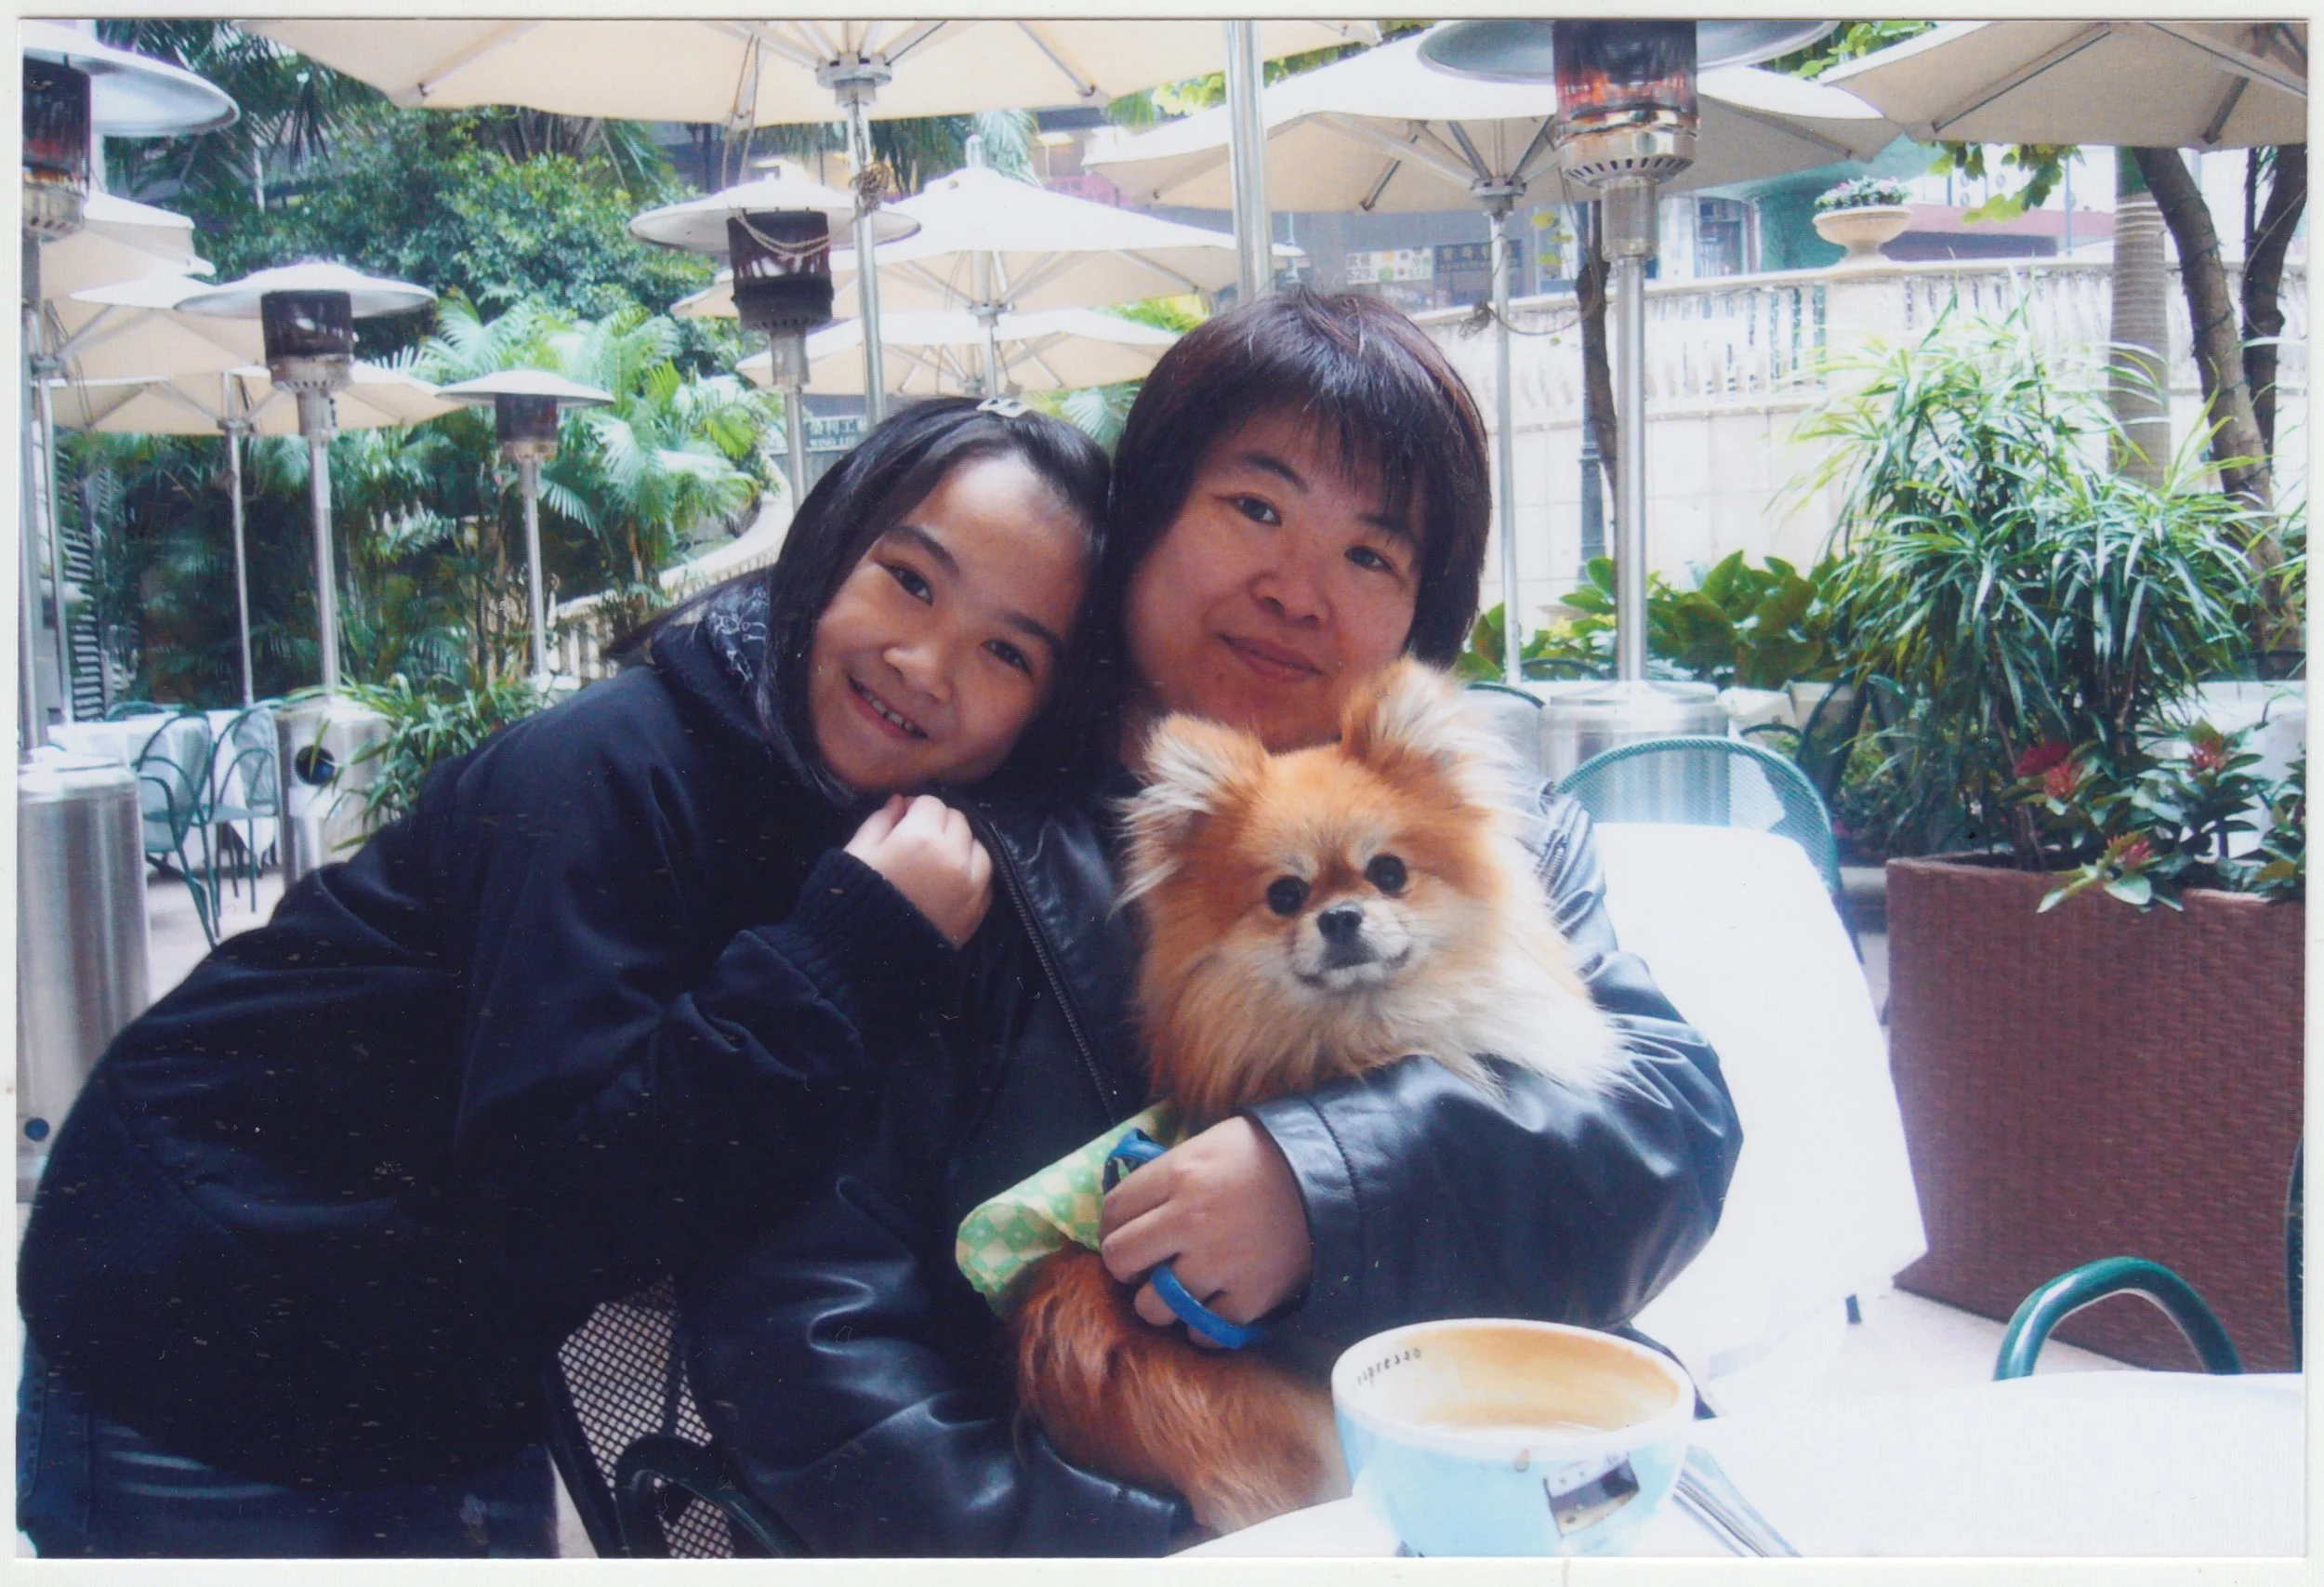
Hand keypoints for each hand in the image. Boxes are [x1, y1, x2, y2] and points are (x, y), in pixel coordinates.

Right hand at [843, 794, 992, 947]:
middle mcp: (953, 856)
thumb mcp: (857, 852)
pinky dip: (972, 873)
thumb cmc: (853, 900)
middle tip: (919, 838)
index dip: (915, 809)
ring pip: (978, 846)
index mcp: (921, 837)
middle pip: (958, 821)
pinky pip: (985, 878)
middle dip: (939, 823)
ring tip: (939, 859)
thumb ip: (881, 821)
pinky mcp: (977, 910)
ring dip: (961, 846)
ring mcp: (971, 885)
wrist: (864, 958)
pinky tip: (951, 881)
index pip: (931, 803)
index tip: (903, 819)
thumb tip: (900, 802)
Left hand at [1098, 1116, 1312, 1346]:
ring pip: (1153, 1306)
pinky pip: (1202, 1332)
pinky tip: (1210, 1308)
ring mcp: (1218, 1264)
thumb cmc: (1269, 1154)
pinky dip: (1201, 1326)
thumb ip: (1170, 1171)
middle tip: (1143, 1264)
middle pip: (1119, 1258)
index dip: (1111, 1224)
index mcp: (1178, 1175)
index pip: (1112, 1209)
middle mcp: (1189, 1221)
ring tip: (1176, 1290)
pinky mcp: (1249, 1298)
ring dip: (1159, 1301)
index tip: (1123, 1231)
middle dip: (1125, 1264)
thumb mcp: (1211, 1143)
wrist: (1336, 1178)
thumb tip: (1134, 1199)